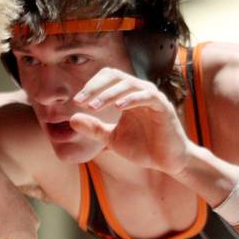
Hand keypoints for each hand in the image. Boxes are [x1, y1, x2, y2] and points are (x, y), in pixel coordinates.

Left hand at [70, 67, 189, 173]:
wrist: (166, 162)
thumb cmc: (142, 147)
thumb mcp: (112, 138)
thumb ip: (94, 128)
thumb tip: (71, 119)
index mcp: (127, 94)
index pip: (107, 77)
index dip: (91, 86)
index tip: (77, 102)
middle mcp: (139, 91)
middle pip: (115, 76)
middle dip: (95, 87)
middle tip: (81, 102)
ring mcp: (152, 97)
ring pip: (129, 84)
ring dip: (109, 93)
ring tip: (94, 106)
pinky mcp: (164, 107)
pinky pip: (147, 96)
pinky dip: (131, 99)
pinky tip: (117, 107)